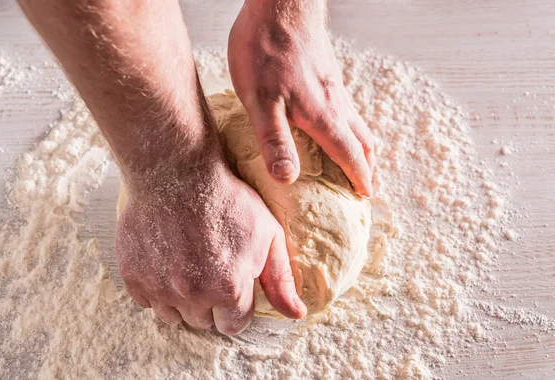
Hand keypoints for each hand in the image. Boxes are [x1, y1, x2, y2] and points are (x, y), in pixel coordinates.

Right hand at [116, 161, 306, 334]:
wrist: (176, 170)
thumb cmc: (226, 198)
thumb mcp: (267, 234)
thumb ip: (281, 279)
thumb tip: (296, 315)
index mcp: (228, 288)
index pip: (234, 324)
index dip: (236, 305)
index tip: (231, 283)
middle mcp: (192, 294)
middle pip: (203, 321)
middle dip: (209, 301)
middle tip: (209, 267)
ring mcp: (159, 287)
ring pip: (173, 315)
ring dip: (181, 299)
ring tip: (187, 265)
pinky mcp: (132, 275)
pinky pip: (146, 300)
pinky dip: (155, 287)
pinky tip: (166, 260)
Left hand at [228, 0, 374, 196]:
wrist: (281, 3)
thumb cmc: (267, 49)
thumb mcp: (260, 101)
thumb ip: (274, 140)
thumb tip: (288, 178)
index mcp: (323, 116)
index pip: (350, 155)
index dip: (359, 178)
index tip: (367, 196)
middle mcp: (335, 102)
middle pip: (362, 140)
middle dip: (367, 165)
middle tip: (368, 183)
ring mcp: (333, 85)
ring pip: (357, 121)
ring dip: (361, 144)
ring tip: (358, 157)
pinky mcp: (326, 71)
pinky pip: (347, 105)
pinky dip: (350, 124)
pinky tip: (335, 121)